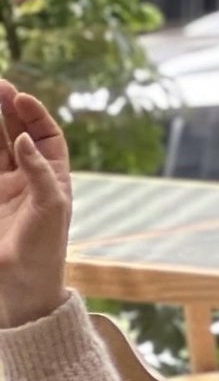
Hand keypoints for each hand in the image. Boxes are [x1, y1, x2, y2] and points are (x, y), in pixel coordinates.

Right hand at [0, 83, 72, 328]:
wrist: (22, 283)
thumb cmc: (45, 246)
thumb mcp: (52, 206)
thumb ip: (39, 171)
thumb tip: (26, 139)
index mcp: (52, 176)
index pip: (46, 135)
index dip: (34, 114)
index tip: (20, 97)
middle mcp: (27, 177)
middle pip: (17, 133)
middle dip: (7, 109)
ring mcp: (3, 186)